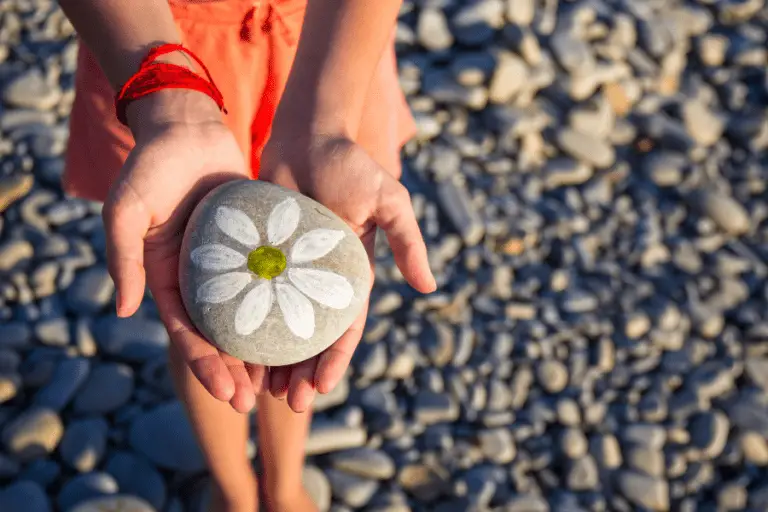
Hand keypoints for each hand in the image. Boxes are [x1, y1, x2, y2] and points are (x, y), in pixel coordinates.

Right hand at [103, 91, 263, 412]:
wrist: (188, 128)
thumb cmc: (151, 166)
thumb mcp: (126, 210)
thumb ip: (123, 257)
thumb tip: (125, 311)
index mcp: (167, 278)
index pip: (188, 333)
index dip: (206, 365)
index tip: (228, 393)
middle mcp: (200, 278)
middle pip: (220, 335)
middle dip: (236, 370)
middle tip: (257, 400)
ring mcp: (230, 264)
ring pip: (250, 315)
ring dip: (262, 348)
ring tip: (283, 379)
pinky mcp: (256, 245)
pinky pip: (272, 281)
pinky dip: (283, 306)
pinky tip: (305, 327)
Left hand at [258, 133, 436, 411]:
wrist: (306, 134)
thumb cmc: (350, 164)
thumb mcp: (389, 201)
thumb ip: (406, 241)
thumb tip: (428, 288)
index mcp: (350, 273)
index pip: (344, 327)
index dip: (335, 359)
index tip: (321, 389)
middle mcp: (318, 278)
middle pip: (309, 335)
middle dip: (301, 371)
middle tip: (286, 403)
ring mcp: (287, 269)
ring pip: (276, 324)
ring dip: (271, 358)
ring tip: (258, 389)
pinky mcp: (260, 255)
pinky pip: (249, 295)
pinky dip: (242, 322)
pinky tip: (229, 347)